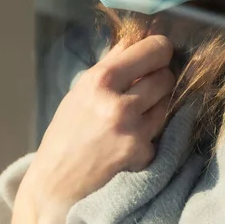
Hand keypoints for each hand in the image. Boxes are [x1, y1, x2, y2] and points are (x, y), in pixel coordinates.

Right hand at [13, 34, 173, 223]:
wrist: (57, 184)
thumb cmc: (65, 134)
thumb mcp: (80, 92)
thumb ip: (108, 65)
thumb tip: (132, 40)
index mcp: (99, 80)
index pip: (148, 50)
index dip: (159, 47)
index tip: (162, 49)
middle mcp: (118, 103)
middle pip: (164, 75)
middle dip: (159, 77)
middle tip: (147, 83)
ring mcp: (133, 130)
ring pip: (167, 101)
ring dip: (158, 103)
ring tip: (135, 112)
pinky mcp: (143, 154)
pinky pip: (160, 131)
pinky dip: (150, 132)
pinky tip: (130, 137)